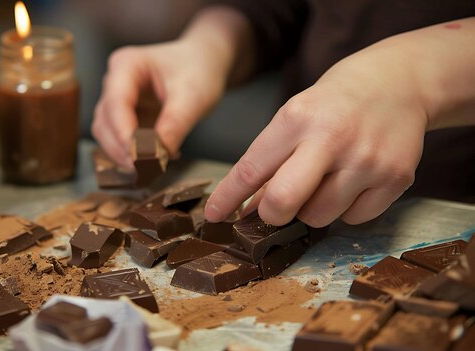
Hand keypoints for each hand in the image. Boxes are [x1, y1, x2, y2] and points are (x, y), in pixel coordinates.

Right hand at [92, 40, 226, 167]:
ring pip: (106, 134)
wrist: (204, 63)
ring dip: (124, 155)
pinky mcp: (124, 117)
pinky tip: (157, 158)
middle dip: (122, 148)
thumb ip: (175, 124)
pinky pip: (118, 140)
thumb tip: (157, 156)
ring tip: (153, 166)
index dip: (124, 133)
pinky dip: (133, 154)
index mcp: (126, 65)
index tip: (138, 158)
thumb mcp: (194, 95)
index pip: (116, 103)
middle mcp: (114, 82)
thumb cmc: (198, 69)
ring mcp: (116, 100)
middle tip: (146, 169)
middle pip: (105, 122)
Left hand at [205, 42, 429, 226]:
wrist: (398, 82)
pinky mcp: (395, 178)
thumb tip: (250, 208)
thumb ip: (272, 160)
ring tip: (325, 179)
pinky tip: (354, 180)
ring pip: (318, 217)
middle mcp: (331, 139)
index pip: (250, 170)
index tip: (213, 215)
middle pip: (282, 202)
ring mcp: (366, 160)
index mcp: (297, 119)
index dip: (227, 198)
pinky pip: (354, 218)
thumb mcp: (294, 116)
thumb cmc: (334, 103)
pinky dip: (346, 208)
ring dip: (312, 208)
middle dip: (271, 214)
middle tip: (274, 208)